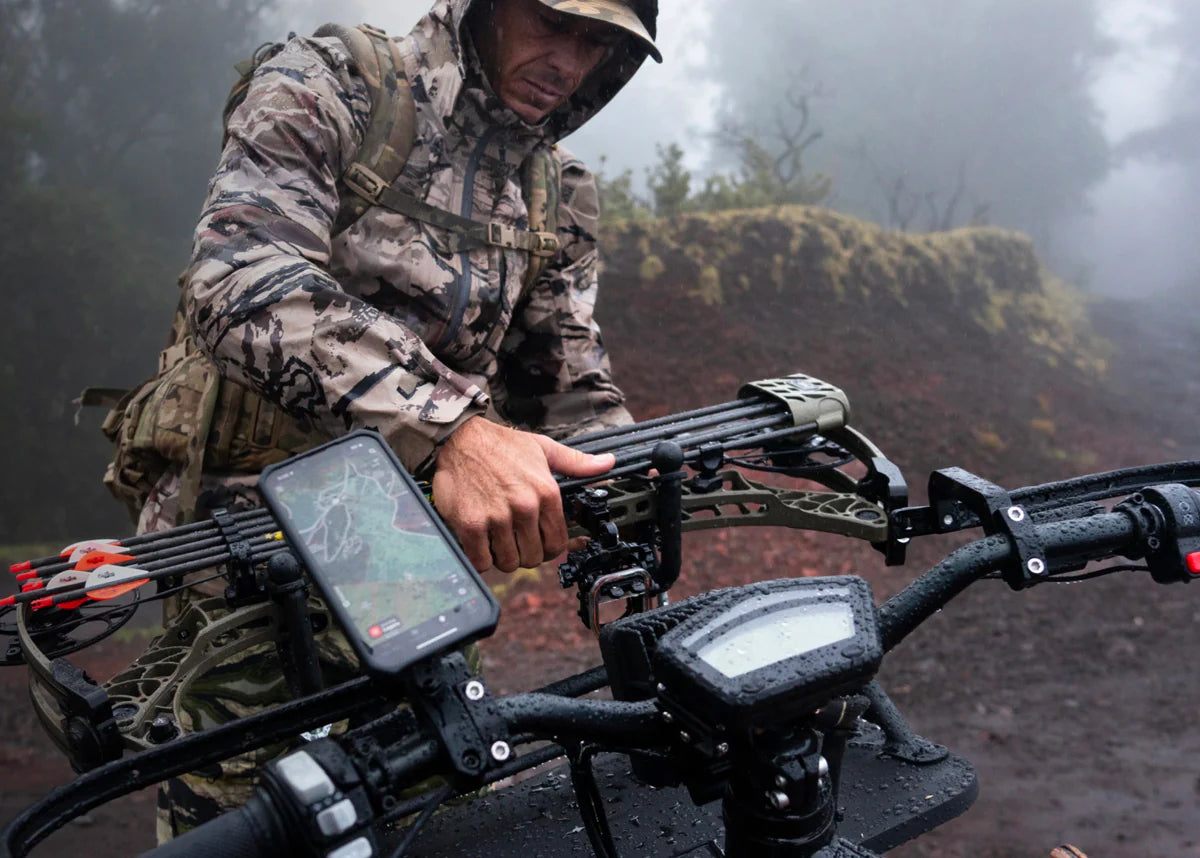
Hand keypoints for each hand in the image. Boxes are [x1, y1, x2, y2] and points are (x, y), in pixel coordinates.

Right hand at [433, 417, 614, 571]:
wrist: (459, 438)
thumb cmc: (501, 445)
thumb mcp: (544, 448)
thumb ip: (576, 462)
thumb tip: (607, 464)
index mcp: (546, 493)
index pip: (558, 543)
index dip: (549, 547)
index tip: (539, 543)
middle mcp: (525, 507)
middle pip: (534, 557)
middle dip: (526, 553)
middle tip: (516, 540)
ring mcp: (497, 518)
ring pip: (509, 562)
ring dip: (504, 557)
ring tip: (498, 540)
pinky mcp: (470, 525)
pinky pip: (482, 561)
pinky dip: (482, 558)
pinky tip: (481, 544)